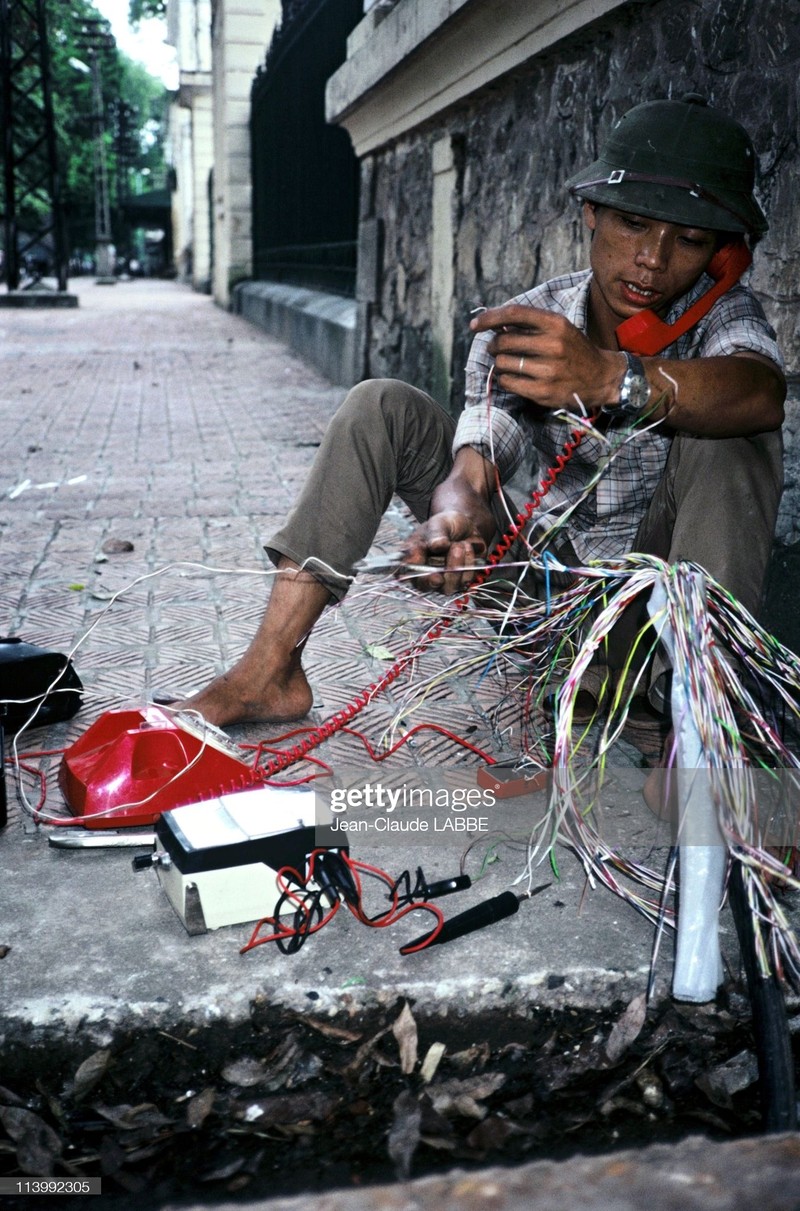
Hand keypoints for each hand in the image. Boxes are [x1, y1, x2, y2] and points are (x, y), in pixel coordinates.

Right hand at [403, 510, 488, 594]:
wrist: (465, 526)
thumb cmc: (445, 525)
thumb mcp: (439, 523)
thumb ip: (436, 534)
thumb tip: (436, 546)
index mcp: (412, 558)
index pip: (407, 571)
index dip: (418, 571)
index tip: (431, 569)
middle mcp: (423, 574)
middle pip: (427, 585)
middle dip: (441, 568)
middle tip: (455, 547)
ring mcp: (441, 581)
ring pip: (448, 587)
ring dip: (457, 563)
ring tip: (460, 543)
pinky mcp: (458, 582)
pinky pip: (465, 580)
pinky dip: (469, 561)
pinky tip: (467, 547)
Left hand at [470, 304, 622, 411]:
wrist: (601, 377)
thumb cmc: (574, 350)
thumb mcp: (560, 328)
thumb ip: (531, 325)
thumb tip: (495, 326)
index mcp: (555, 324)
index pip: (514, 314)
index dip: (490, 318)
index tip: (475, 325)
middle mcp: (552, 345)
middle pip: (504, 341)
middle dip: (494, 345)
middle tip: (496, 348)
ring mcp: (548, 370)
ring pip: (503, 364)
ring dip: (499, 363)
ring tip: (508, 364)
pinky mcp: (543, 391)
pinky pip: (508, 383)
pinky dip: (504, 379)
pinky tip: (512, 377)